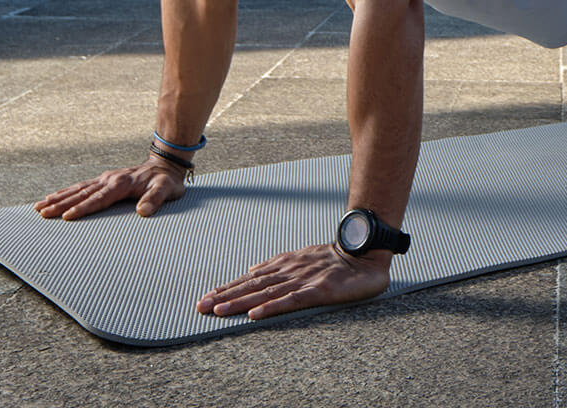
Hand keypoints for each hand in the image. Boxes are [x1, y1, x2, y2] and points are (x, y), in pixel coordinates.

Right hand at [34, 156, 186, 219]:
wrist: (165, 164)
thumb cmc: (166, 181)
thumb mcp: (167, 189)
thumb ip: (155, 199)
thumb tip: (143, 211)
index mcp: (122, 184)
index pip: (99, 199)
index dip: (83, 208)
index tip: (67, 217)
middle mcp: (109, 179)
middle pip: (82, 194)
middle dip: (61, 204)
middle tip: (42, 213)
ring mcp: (105, 178)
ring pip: (77, 189)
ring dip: (58, 198)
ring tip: (39, 206)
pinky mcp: (104, 180)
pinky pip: (81, 186)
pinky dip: (66, 192)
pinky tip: (53, 197)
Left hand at [196, 245, 390, 319]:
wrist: (366, 253)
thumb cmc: (336, 258)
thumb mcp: (303, 256)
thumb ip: (278, 265)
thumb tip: (252, 270)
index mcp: (286, 264)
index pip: (251, 277)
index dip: (229, 287)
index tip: (207, 296)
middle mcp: (290, 270)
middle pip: (252, 285)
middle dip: (225, 296)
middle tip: (201, 306)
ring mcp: (303, 279)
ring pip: (266, 293)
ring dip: (240, 302)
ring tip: (218, 311)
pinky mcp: (318, 290)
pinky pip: (292, 300)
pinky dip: (272, 307)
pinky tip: (255, 314)